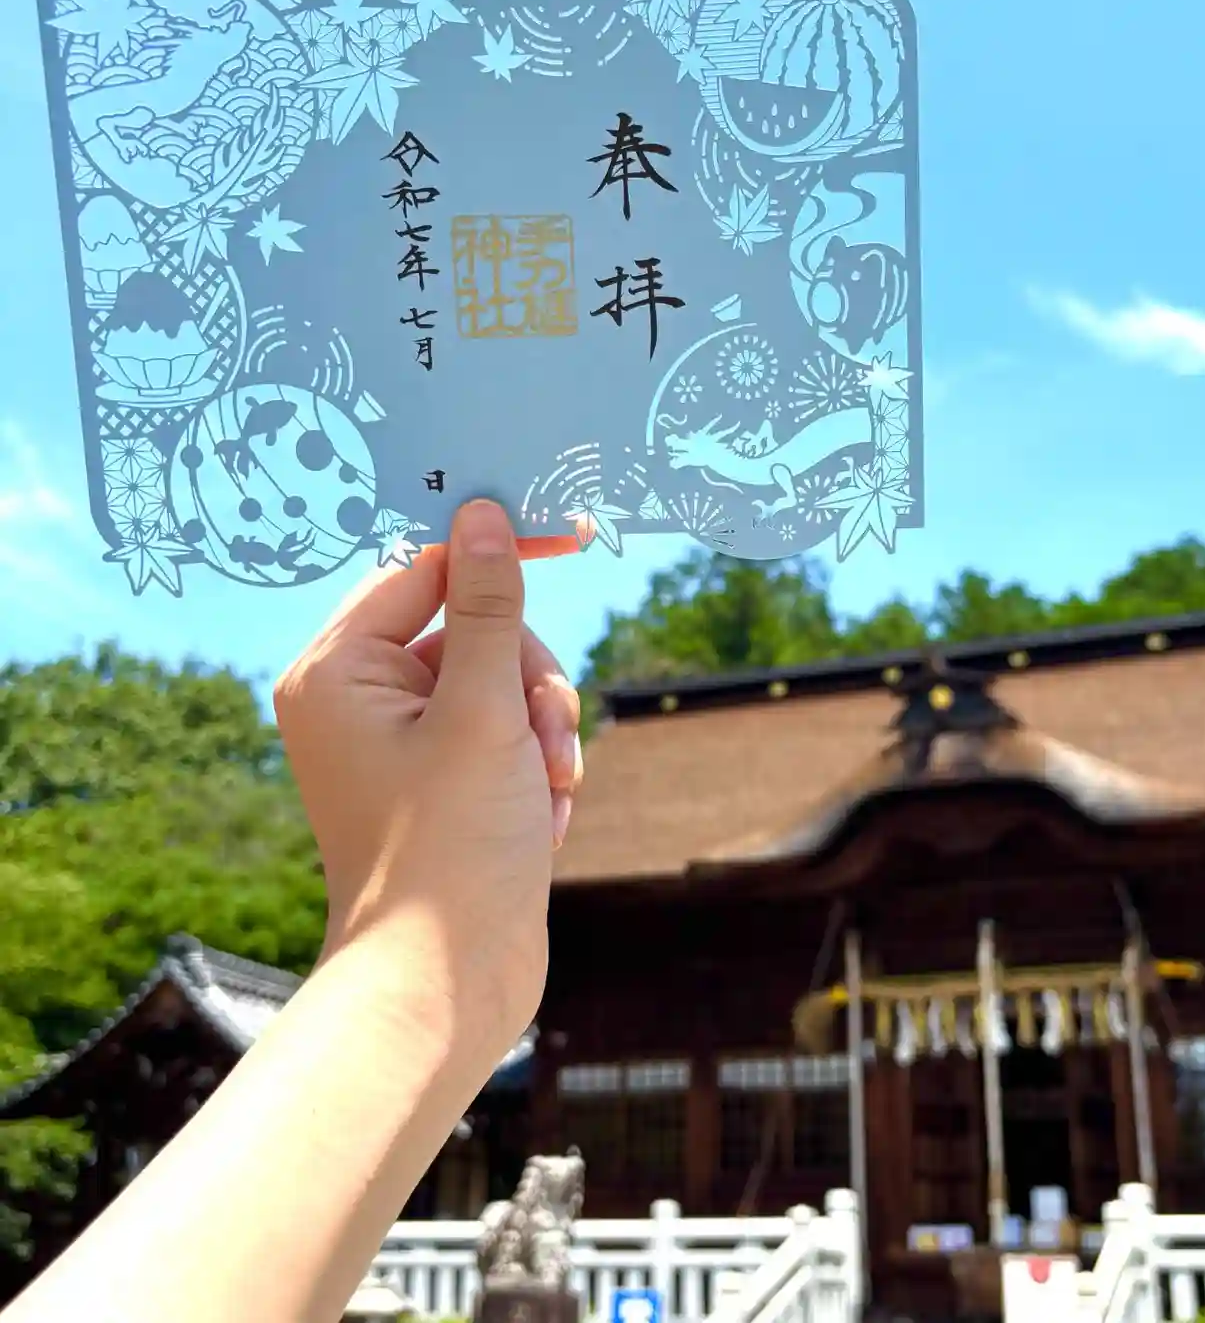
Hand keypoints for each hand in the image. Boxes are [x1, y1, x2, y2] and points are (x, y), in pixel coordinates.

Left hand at [274, 500, 580, 1042]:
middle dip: (526, 677)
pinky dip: (534, 764)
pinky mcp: (439, 781)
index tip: (572, 529)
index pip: (423, 568)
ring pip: (501, 679)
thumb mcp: (482, 710)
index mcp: (338, 671)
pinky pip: (505, 730)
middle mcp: (358, 700)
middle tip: (541, 734)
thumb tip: (482, 513)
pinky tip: (538, 815)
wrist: (449, 984)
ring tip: (547, 786)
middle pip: (473, 625)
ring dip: (541, 727)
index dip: (496, 552)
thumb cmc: (449, 849)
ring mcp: (401, 743)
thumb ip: (487, 604)